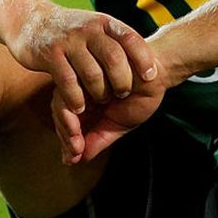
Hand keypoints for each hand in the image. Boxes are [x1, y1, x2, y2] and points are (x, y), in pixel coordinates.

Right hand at [7, 4, 156, 118]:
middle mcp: (88, 29)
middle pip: (114, 58)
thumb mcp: (95, 27)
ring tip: (101, 101)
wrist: (29, 19)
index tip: (151, 77)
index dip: (143, 59)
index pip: (131, 38)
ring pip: (92, 73)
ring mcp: (68, 41)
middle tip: (123, 94)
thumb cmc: (70, 31)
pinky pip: (68, 81)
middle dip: (122, 81)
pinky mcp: (50, 55)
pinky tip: (80, 106)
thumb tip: (147, 60)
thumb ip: (116, 40)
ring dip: (100, 92)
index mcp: (104, 23)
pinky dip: (77, 98)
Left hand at [51, 66, 166, 164]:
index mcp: (81, 98)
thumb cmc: (138, 98)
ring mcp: (85, 68)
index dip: (65, 136)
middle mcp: (79, 83)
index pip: (62, 116)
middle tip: (75, 147)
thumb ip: (95, 141)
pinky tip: (95, 109)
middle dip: (65, 128)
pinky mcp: (95, 55)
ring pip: (66, 91)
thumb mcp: (116, 126)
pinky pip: (83, 74)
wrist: (158, 74)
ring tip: (78, 135)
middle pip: (59, 104)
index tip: (73, 156)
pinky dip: (86, 94)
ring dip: (70, 116)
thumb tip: (72, 161)